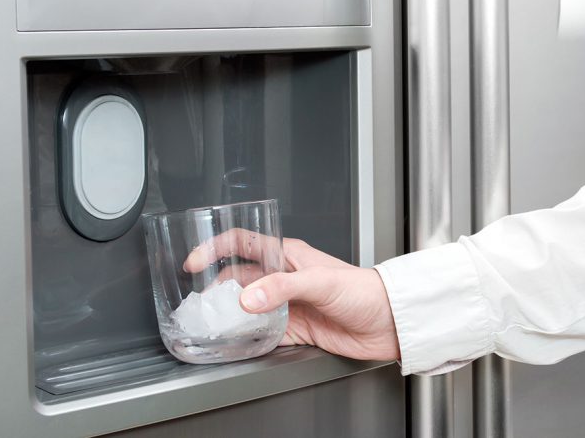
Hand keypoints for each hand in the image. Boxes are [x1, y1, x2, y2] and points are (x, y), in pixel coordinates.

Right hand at [183, 229, 400, 361]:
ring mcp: (289, 304)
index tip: (194, 263)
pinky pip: (263, 333)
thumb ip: (282, 288)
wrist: (390, 321)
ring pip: (249, 307)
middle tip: (200, 303)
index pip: (244, 243)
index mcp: (289, 256)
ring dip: (231, 315)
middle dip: (217, 288)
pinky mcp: (296, 329)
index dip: (215, 249)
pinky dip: (248, 338)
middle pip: (240, 278)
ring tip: (212, 324)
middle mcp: (285, 278)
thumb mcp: (320, 281)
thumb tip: (248, 298)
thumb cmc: (365, 290)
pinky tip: (239, 342)